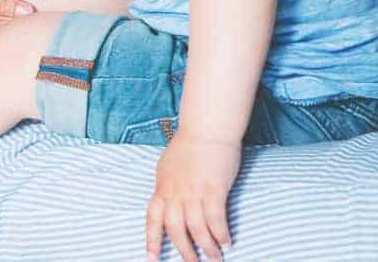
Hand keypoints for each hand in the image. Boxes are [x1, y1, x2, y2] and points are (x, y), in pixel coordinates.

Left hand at [146, 134, 239, 261]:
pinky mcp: (213, 189)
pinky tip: (226, 241)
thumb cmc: (190, 144)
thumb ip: (168, 186)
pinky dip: (220, 233)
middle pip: (175, 229)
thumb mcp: (169, 166)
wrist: (207, 129)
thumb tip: (169, 200)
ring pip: (196, 229)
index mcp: (162, 186)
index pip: (153, 218)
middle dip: (184, 250)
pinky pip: (215, 219)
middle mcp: (175, 192)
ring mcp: (193, 192)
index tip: (151, 258)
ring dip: (206, 247)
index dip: (152, 239)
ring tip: (214, 258)